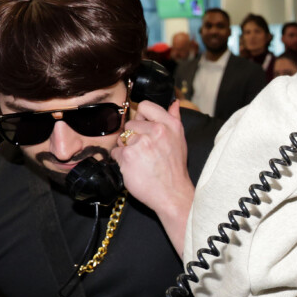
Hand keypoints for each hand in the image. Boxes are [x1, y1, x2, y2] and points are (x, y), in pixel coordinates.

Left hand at [110, 98, 192, 220]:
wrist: (172, 193)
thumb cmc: (175, 168)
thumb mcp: (180, 140)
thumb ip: (175, 118)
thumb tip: (174, 103)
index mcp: (170, 124)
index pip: (145, 106)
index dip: (141, 117)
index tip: (144, 127)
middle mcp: (157, 130)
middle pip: (131, 123)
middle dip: (133, 136)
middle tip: (145, 150)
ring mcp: (141, 142)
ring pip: (122, 138)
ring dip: (126, 148)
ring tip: (140, 160)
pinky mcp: (128, 155)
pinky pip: (116, 152)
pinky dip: (121, 160)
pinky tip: (133, 167)